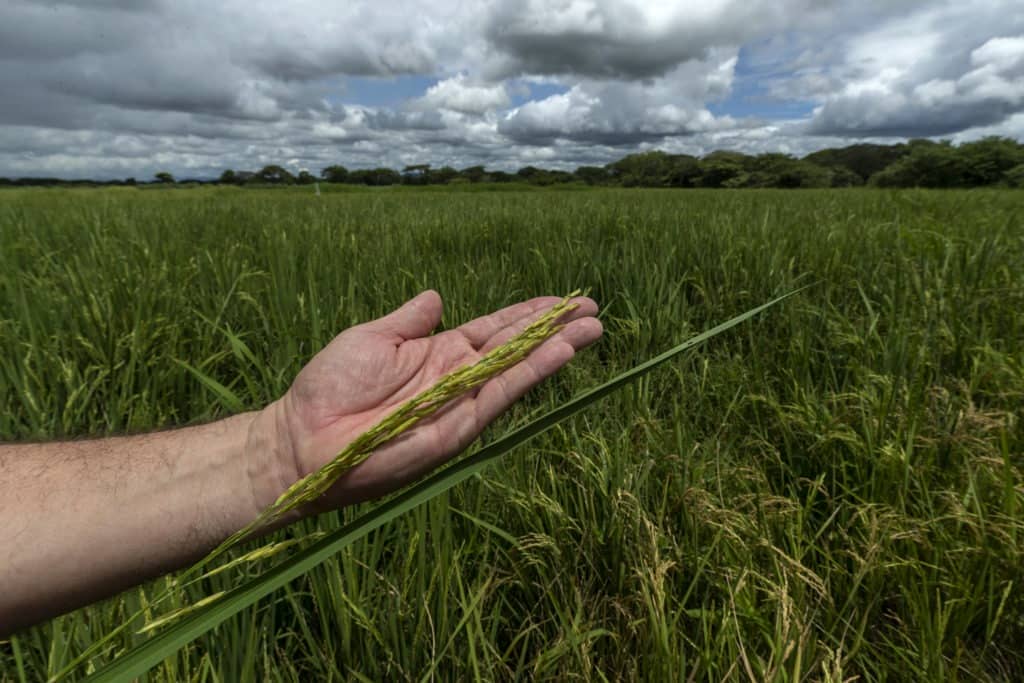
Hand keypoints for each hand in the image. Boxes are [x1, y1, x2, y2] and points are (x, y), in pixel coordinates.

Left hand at [249, 291, 601, 513]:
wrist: (303, 438)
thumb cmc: (330, 386)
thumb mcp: (373, 337)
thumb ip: (411, 319)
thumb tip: (438, 296)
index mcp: (438, 351)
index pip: (495, 328)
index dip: (529, 313)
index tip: (564, 299)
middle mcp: (458, 377)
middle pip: (517, 347)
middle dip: (555, 328)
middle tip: (594, 310)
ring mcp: (461, 403)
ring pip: (518, 370)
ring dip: (555, 349)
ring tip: (591, 328)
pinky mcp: (459, 428)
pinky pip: (501, 395)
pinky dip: (531, 373)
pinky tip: (558, 353)